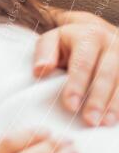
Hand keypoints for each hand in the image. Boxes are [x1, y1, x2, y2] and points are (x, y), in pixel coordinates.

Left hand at [34, 9, 118, 125]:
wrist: (94, 30)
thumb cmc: (68, 41)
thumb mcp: (52, 40)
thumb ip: (45, 53)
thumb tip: (40, 70)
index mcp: (89, 35)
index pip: (83, 63)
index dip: (76, 85)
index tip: (70, 106)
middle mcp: (112, 43)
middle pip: (106, 74)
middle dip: (98, 99)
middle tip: (91, 120)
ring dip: (115, 104)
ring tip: (105, 123)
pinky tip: (117, 118)